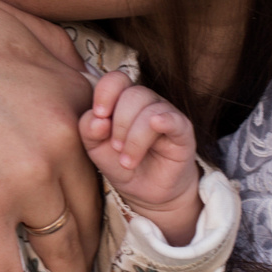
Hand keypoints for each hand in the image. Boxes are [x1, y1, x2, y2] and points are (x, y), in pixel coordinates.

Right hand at [0, 2, 102, 271]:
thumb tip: (81, 72)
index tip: (99, 216)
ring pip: (63, 245)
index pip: (102, 156)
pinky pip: (14, 270)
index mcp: (66, 93)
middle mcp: (59, 136)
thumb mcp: (1, 20)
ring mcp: (25, 177)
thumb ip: (52, 45)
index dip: (103, 191)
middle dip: (93, 248)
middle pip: (90, 207)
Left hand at [81, 72, 202, 245]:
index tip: (99, 115)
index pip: (116, 80)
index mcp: (122, 100)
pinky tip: (156, 126)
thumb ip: (88, 130)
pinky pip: (175, 119)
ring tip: (128, 161)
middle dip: (120, 124)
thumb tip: (97, 119)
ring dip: (134, 139)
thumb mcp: (96, 149)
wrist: (147, 191)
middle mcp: (146, 102)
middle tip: (116, 148)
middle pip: (133, 95)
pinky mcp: (182, 131)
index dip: (105, 93)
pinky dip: (165, 120)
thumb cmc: (121, 163)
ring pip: (150, 111)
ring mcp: (165, 114)